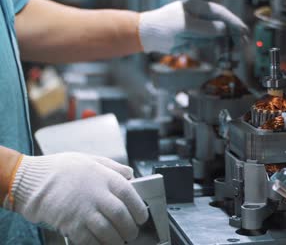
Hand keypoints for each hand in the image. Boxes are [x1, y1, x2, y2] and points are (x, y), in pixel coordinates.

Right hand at [4, 153, 147, 244]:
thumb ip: (113, 167)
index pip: (130, 195)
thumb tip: (130, 173)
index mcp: (105, 177)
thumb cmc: (59, 169)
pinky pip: (90, 240)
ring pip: (109, 231)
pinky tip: (102, 243)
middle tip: (132, 233)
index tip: (142, 217)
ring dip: (117, 239)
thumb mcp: (90, 159)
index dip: (139, 208)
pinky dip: (99, 244)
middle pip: (122, 216)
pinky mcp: (71, 224)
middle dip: (130, 228)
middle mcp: (97, 194)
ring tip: (119, 241)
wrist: (31, 180)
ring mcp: (84, 210)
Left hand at [138, 0, 248, 53]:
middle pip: (222, 23)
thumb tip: (224, 29)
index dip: (233, 22)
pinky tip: (225, 51)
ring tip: (238, 48)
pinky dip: (218, 46)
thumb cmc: (163, 26)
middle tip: (244, 41)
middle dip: (234, 32)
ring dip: (228, 41)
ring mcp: (198, 27)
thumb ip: (206, 28)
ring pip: (218, 34)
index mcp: (198, 7)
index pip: (220, 13)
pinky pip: (210, 41)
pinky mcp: (195, 38)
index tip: (243, 30)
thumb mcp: (186, 26)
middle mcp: (200, 16)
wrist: (148, 36)